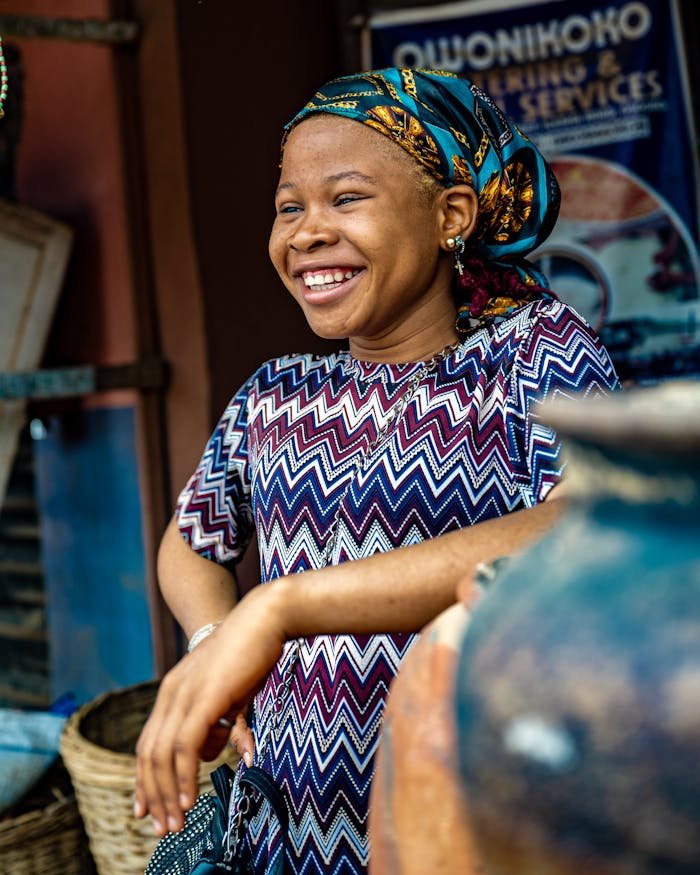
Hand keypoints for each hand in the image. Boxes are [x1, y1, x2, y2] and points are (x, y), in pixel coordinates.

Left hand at [133, 585, 284, 834]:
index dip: (144, 778)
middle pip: (148, 754)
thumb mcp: (228, 690)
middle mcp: (171, 693)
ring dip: (167, 794)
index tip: (146, 809)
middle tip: (162, 827)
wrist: (263, 617)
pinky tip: (189, 799)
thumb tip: (213, 749)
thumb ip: (218, 720)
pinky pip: (184, 747)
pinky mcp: (203, 698)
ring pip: (162, 756)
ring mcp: (185, 695)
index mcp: (174, 690)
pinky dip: (183, 778)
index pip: (148, 742)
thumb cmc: (251, 652)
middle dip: (153, 795)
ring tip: (176, 822)